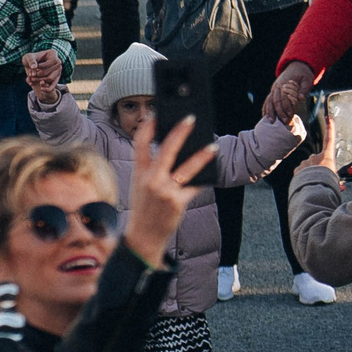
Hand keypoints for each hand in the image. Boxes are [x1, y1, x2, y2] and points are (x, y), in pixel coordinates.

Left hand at [22, 48, 63, 102]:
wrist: (30, 67)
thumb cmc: (30, 60)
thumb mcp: (28, 57)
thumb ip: (31, 61)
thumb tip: (34, 67)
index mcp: (53, 54)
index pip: (53, 61)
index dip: (43, 65)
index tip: (33, 67)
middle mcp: (58, 62)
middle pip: (51, 71)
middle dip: (39, 74)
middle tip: (30, 75)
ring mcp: (58, 71)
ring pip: (50, 78)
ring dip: (40, 80)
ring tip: (32, 78)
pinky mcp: (55, 79)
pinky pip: (53, 86)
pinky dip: (47, 88)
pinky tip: (41, 89)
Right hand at [120, 115, 219, 267]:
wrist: (143, 236)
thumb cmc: (144, 209)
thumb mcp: (140, 187)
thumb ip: (154, 170)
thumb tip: (178, 153)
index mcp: (138, 173)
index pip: (140, 144)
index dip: (147, 128)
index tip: (156, 116)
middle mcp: (150, 180)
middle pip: (166, 149)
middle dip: (179, 132)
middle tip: (190, 119)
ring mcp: (164, 191)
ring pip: (187, 168)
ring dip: (202, 156)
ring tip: (213, 147)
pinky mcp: (177, 202)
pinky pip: (195, 186)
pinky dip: (202, 181)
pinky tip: (210, 174)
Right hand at [263, 60, 314, 124]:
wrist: (297, 66)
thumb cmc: (304, 73)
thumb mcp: (307, 79)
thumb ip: (304, 89)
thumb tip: (300, 98)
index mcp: (284, 83)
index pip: (283, 97)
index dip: (286, 107)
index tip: (290, 115)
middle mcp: (277, 87)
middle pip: (273, 101)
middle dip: (277, 112)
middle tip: (282, 121)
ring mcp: (274, 89)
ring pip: (268, 101)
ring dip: (269, 111)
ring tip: (270, 121)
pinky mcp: (274, 91)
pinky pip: (268, 100)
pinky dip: (266, 108)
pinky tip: (265, 116)